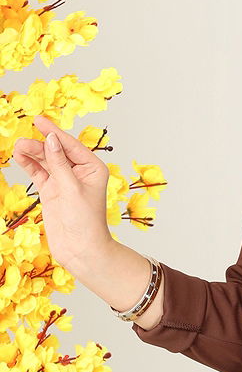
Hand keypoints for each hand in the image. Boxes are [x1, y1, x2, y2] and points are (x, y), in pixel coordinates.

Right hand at [12, 114, 113, 271]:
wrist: (80, 250)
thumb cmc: (85, 222)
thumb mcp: (71, 189)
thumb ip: (59, 163)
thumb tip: (51, 139)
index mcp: (93, 168)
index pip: (71, 145)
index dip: (54, 133)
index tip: (38, 121)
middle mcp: (80, 172)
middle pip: (56, 151)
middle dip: (39, 144)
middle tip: (22, 140)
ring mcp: (64, 181)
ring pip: (46, 161)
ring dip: (32, 153)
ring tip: (18, 147)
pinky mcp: (52, 191)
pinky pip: (39, 173)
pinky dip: (30, 164)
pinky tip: (20, 156)